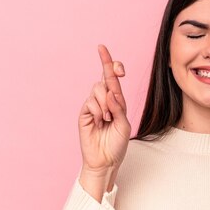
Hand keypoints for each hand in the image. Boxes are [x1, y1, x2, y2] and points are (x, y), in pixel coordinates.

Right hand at [78, 44, 130, 175]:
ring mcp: (93, 106)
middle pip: (104, 78)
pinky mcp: (84, 114)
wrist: (105, 161)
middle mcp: (104, 101)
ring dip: (106, 104)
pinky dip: (99, 111)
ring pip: (97, 89)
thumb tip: (111, 92)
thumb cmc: (117, 144)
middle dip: (109, 73)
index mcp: (116, 101)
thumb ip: (119, 108)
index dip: (109, 63)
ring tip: (107, 119)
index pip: (112, 77)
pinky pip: (91, 103)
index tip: (101, 48)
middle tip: (117, 88)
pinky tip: (100, 122)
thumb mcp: (124, 125)